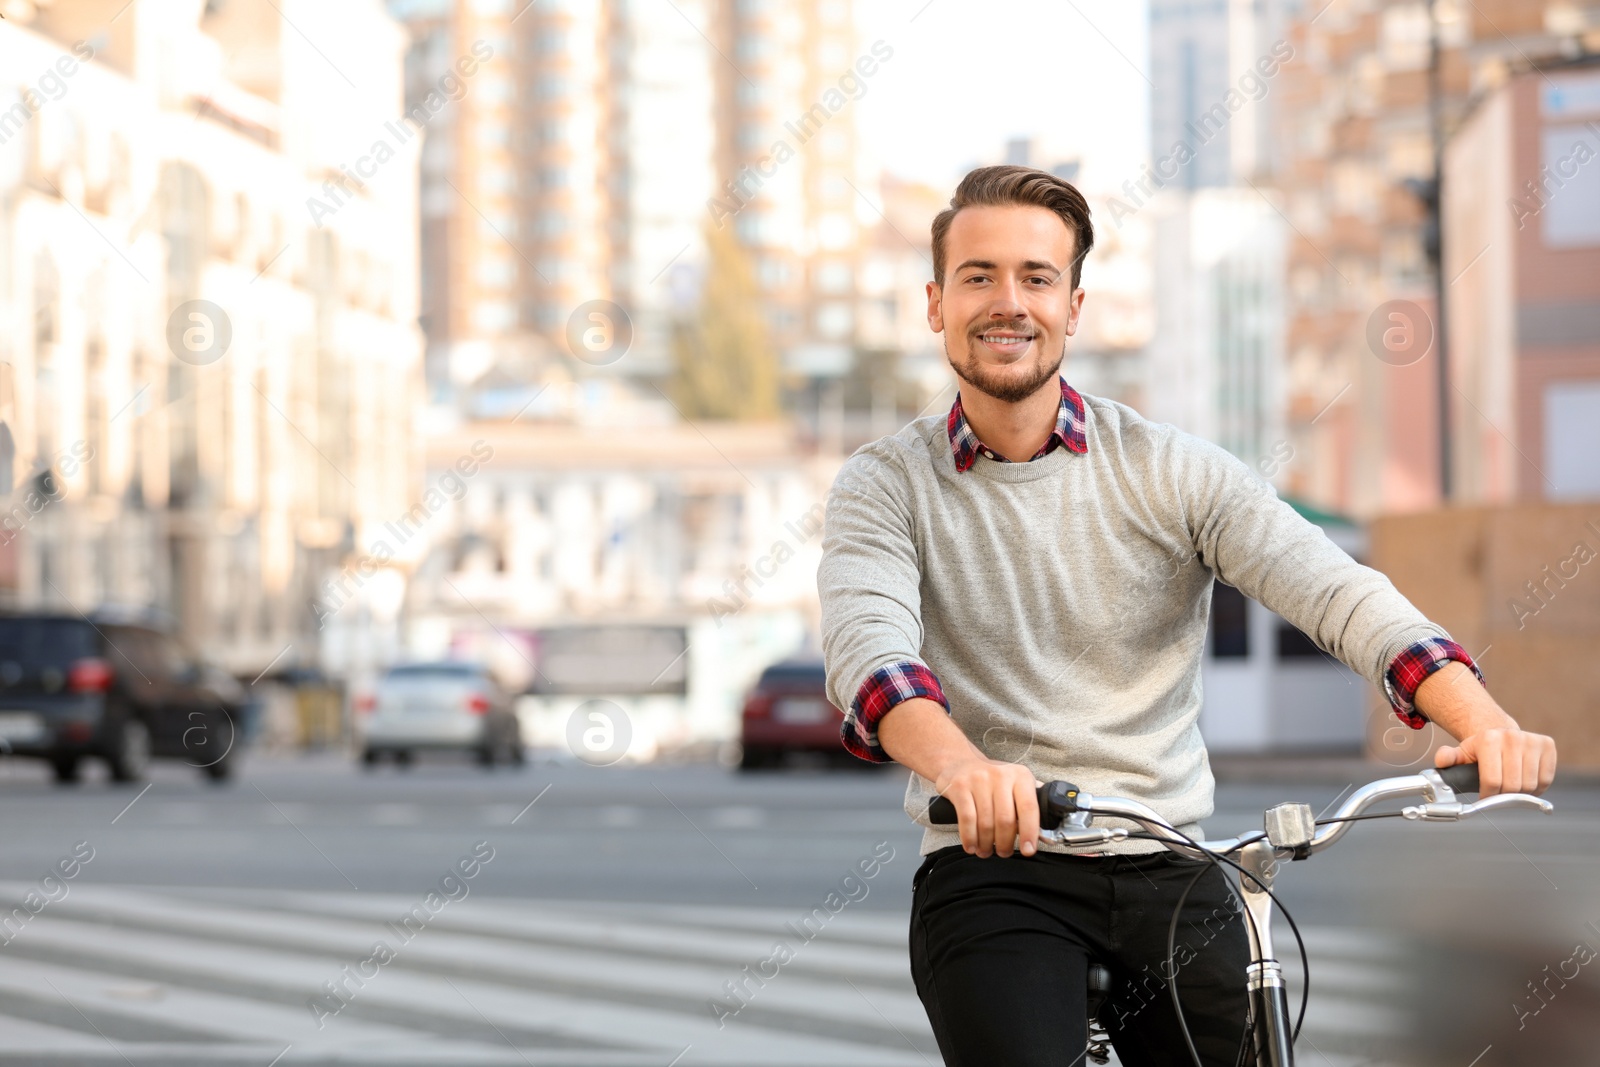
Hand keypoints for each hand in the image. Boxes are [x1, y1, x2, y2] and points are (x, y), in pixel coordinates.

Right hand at [933, 758, 1041, 857]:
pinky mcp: (960, 787)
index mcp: (1020, 776)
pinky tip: (972, 845)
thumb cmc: (992, 780)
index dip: (1030, 832)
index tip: (1028, 850)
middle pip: (1005, 819)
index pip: (1029, 808)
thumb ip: (1028, 807)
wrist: (959, 762)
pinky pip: (967, 819)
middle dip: (1005, 843)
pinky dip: (970, 838)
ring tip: (986, 851)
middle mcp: (1001, 775)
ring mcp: (979, 780)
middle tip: (1003, 852)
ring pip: (986, 823)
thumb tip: (1043, 835)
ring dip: (986, 844)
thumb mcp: (1015, 784)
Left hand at [1435, 728, 1555, 795]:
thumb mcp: (1462, 753)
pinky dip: (1537, 788)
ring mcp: (1532, 740)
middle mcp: (1512, 737)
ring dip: (1521, 793)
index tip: (1485, 796)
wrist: (1501, 734)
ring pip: (1530, 785)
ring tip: (1510, 785)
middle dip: (1503, 795)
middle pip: (1512, 786)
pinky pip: (1546, 780)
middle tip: (1498, 791)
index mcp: (1489, 739)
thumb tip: (1442, 760)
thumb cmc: (1480, 749)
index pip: (1492, 781)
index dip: (1488, 795)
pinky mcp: (1548, 745)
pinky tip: (1525, 780)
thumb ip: (1449, 758)